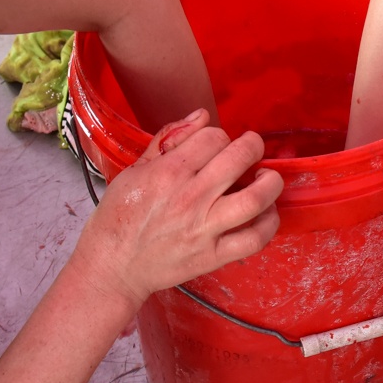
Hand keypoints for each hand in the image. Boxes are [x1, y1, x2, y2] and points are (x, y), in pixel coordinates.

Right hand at [77, 110, 282, 306]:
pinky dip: (269, 223)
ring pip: (256, 198)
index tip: (217, 146)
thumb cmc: (119, 217)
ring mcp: (204, 228)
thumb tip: (201, 115)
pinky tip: (266, 212)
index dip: (220, 136)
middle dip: (253, 146)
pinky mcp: (213, 256)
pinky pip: (254, 238)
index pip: (214, 136)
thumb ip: (168, 139)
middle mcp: (190, 197)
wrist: (112, 267)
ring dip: (270, 182)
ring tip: (266, 178)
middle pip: (240, 157)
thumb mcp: (134, 170)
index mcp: (168, 172)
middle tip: (251, 150)